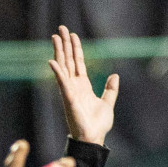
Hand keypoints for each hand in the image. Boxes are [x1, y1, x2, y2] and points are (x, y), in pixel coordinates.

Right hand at [49, 26, 118, 145]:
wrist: (94, 138)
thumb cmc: (98, 124)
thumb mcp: (108, 103)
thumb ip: (111, 89)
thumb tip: (115, 75)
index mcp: (83, 86)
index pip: (77, 63)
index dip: (75, 48)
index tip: (73, 35)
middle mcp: (74, 85)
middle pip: (68, 60)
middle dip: (65, 44)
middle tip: (61, 28)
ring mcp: (69, 90)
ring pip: (63, 66)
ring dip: (59, 51)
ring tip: (55, 36)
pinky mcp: (68, 98)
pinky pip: (62, 83)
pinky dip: (57, 72)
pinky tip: (52, 61)